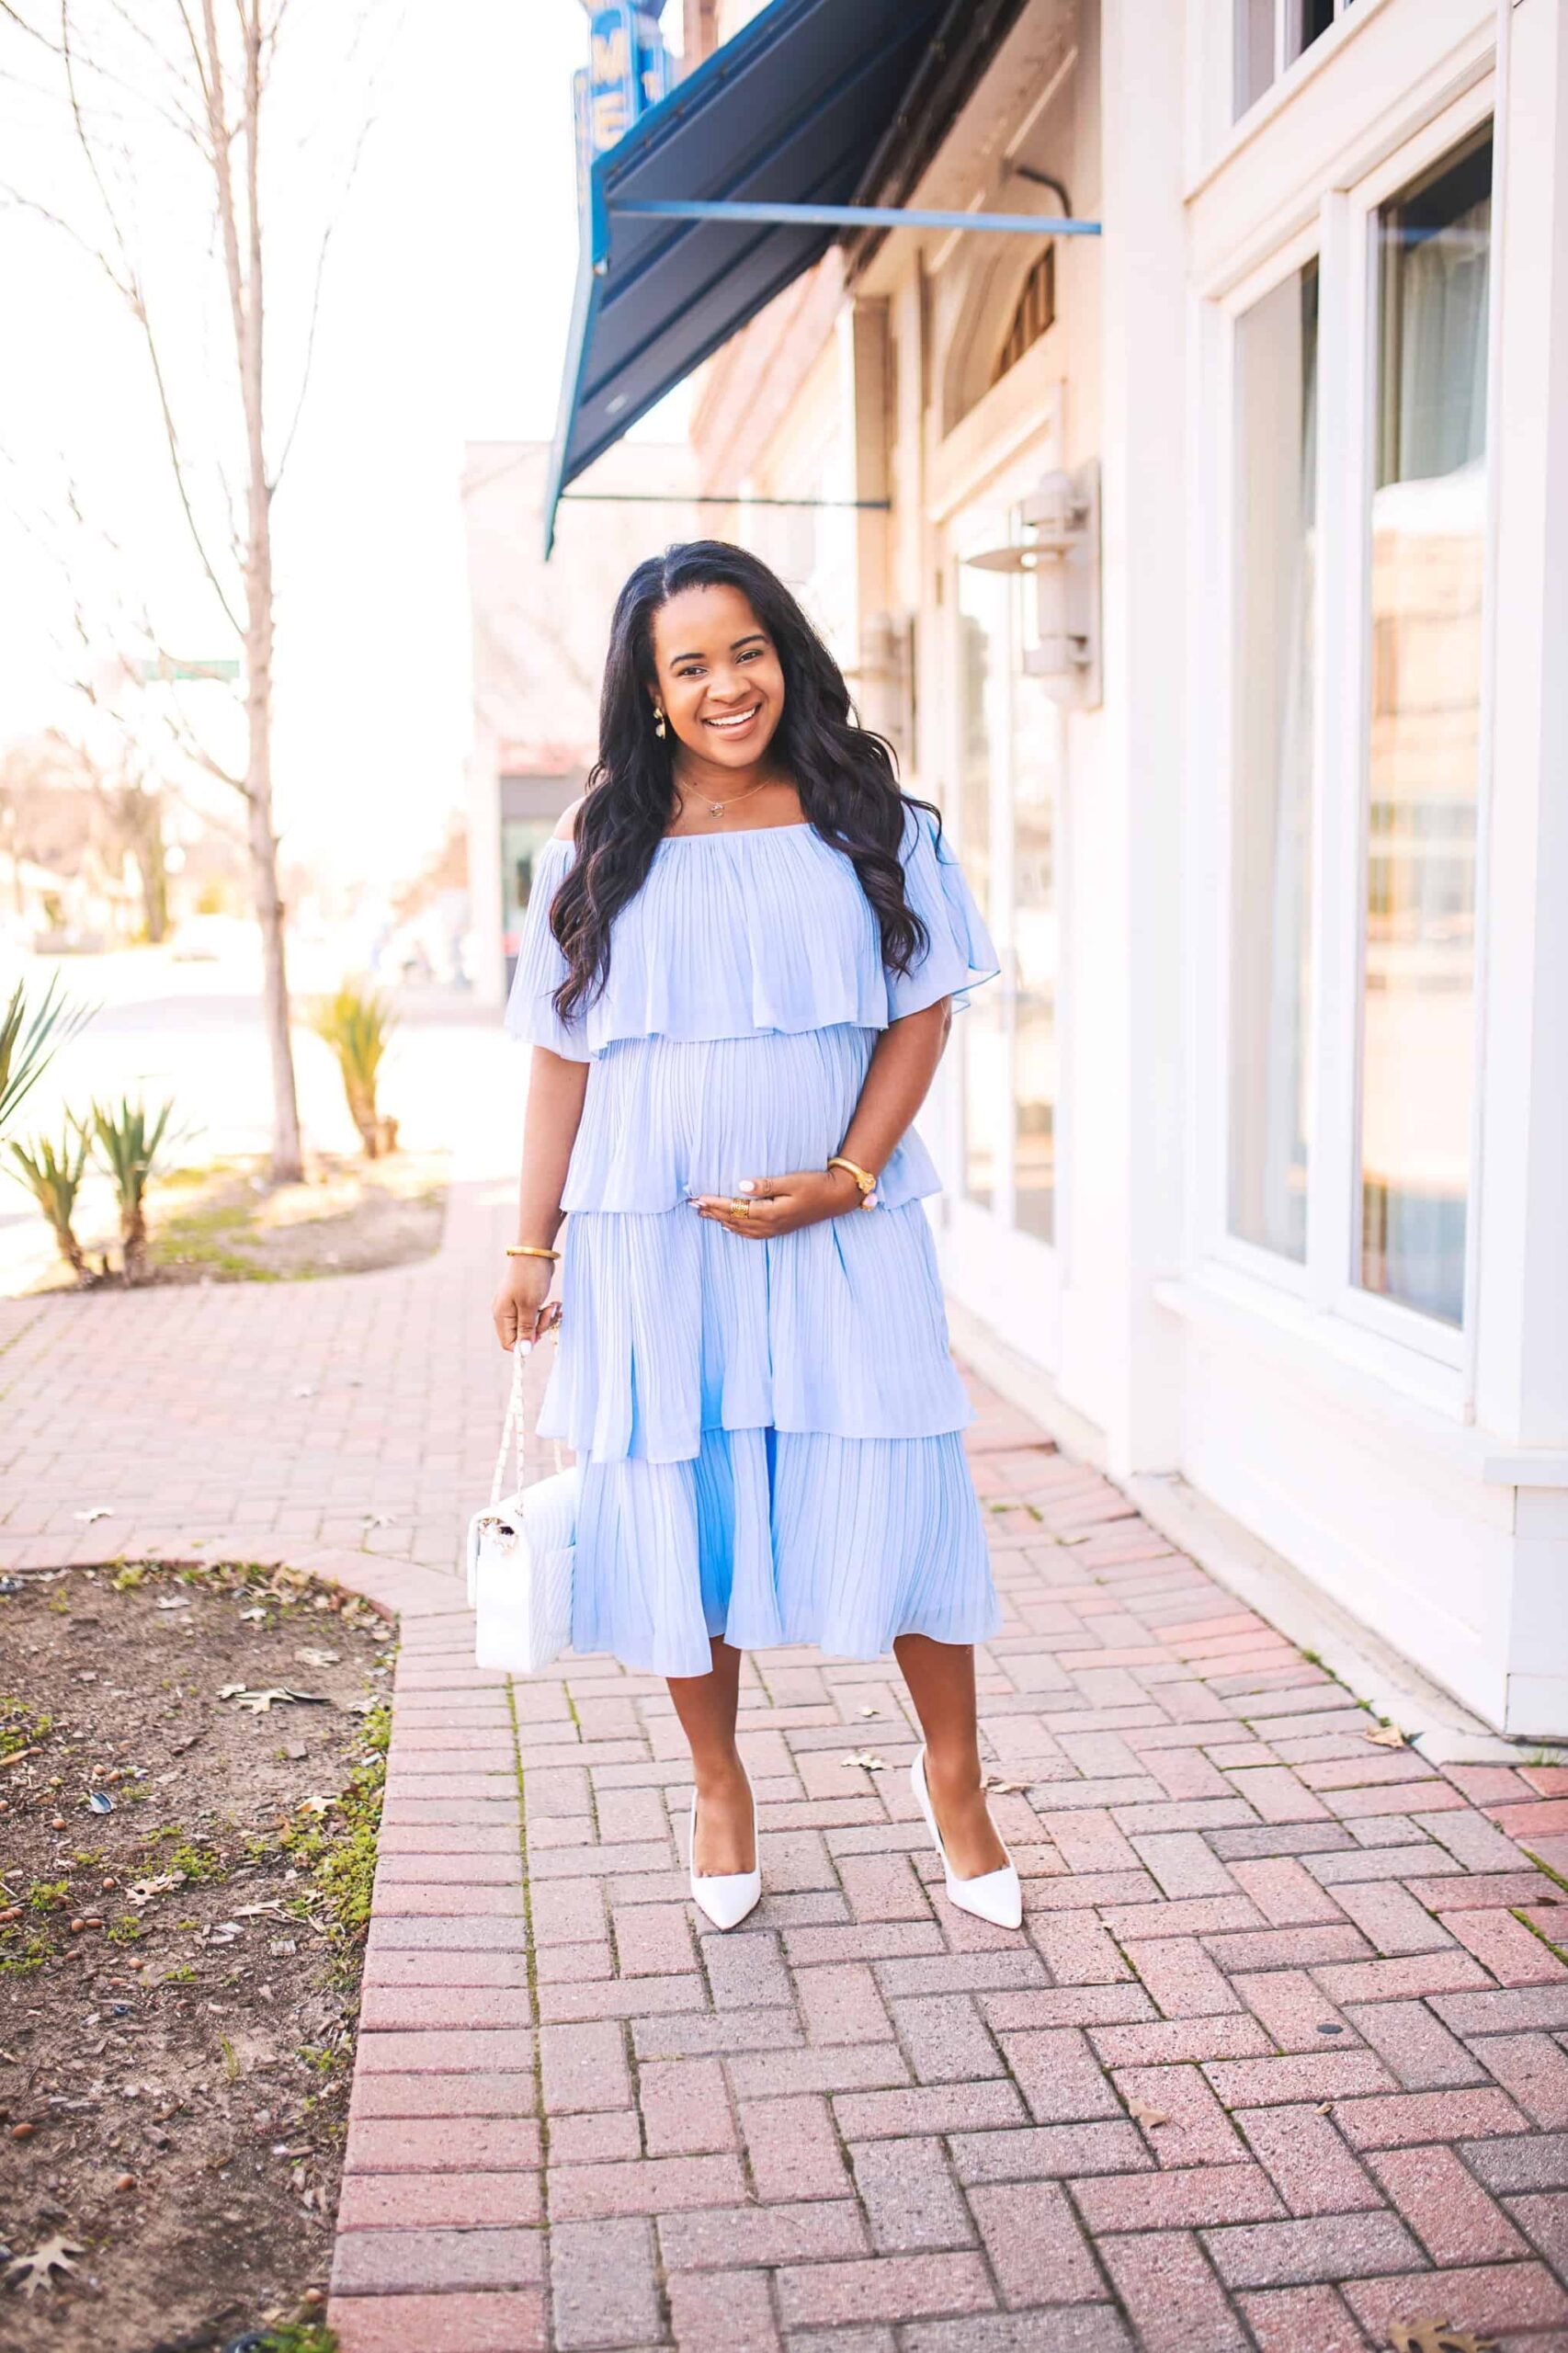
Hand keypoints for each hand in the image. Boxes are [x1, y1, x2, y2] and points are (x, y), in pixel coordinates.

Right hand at [491, 1254, 562, 1351]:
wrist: (535, 1253)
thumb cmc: (530, 1278)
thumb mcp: (529, 1305)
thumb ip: (526, 1329)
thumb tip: (523, 1352)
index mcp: (501, 1315)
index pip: (509, 1343)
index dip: (525, 1343)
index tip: (539, 1333)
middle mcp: (505, 1312)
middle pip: (522, 1335)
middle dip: (539, 1328)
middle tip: (549, 1313)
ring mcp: (515, 1306)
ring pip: (531, 1325)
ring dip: (545, 1319)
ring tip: (554, 1306)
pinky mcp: (526, 1300)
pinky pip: (536, 1315)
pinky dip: (545, 1312)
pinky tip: (553, 1303)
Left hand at [690, 1167, 870, 1237]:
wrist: (837, 1198)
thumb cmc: (816, 1185)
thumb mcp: (792, 1181)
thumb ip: (766, 1185)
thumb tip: (741, 1186)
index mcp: (771, 1213)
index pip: (735, 1208)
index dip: (715, 1203)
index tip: (698, 1197)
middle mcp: (770, 1225)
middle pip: (734, 1220)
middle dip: (712, 1212)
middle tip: (692, 1205)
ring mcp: (775, 1229)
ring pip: (740, 1228)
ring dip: (720, 1220)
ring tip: (703, 1213)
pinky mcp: (779, 1229)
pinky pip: (751, 1233)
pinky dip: (736, 1229)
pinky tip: (728, 1225)